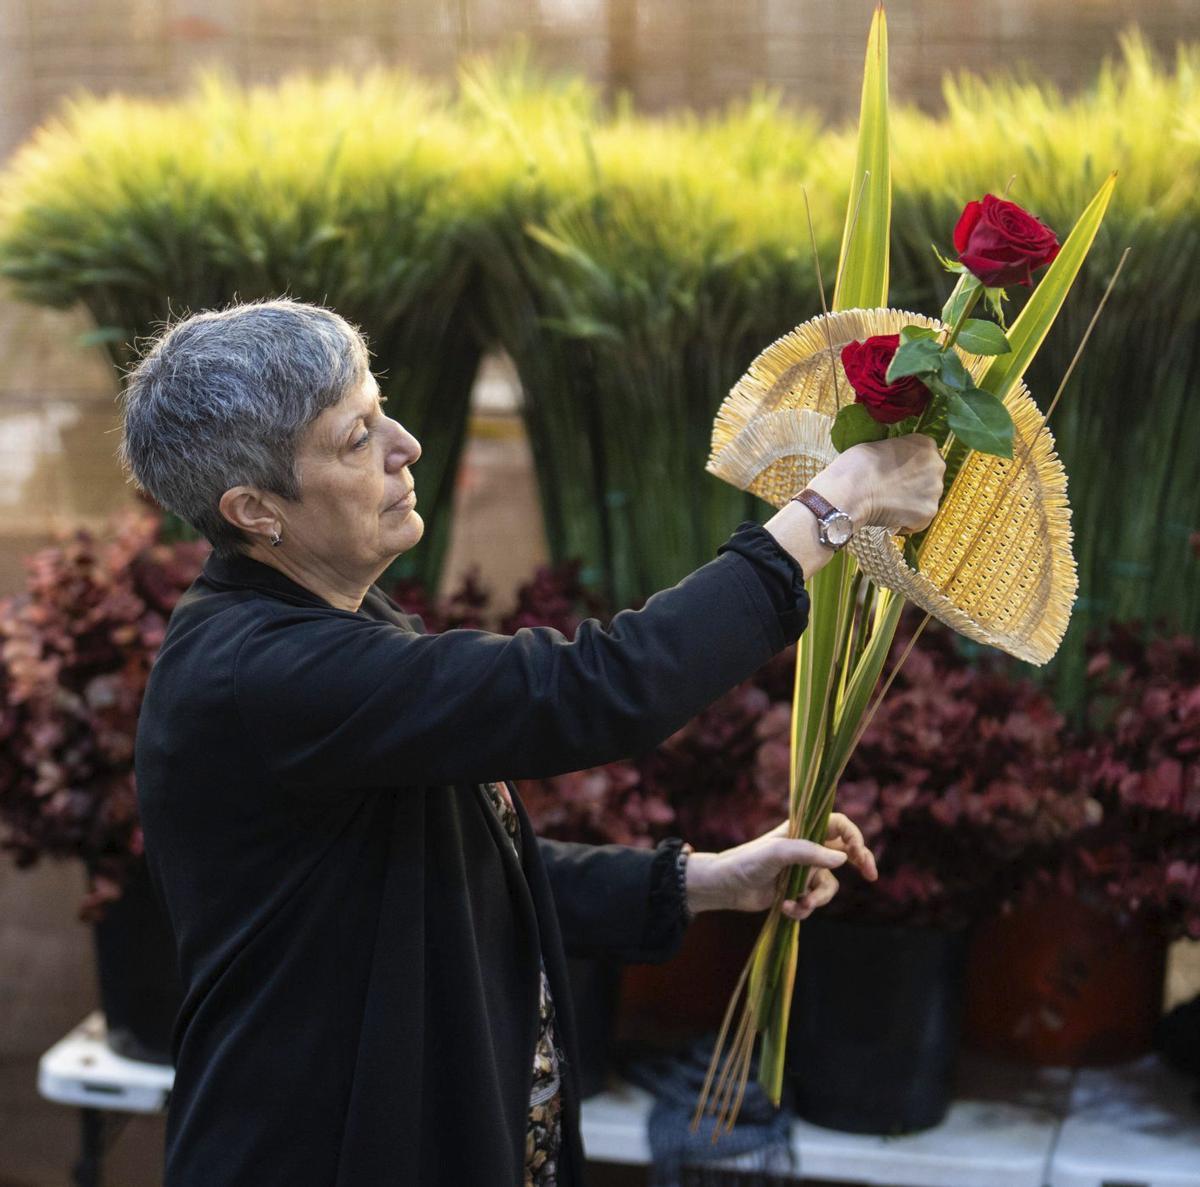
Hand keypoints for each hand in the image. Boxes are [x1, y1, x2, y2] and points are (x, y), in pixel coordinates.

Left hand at [685, 813, 877, 919]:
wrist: (726, 886)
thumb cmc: (747, 862)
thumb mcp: (777, 853)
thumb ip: (809, 853)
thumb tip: (844, 859)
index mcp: (802, 830)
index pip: (838, 825)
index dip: (853, 836)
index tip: (858, 854)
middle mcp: (806, 848)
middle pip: (845, 851)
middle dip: (860, 862)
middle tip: (871, 876)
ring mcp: (802, 871)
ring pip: (829, 885)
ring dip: (817, 899)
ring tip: (798, 903)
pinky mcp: (796, 890)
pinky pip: (813, 902)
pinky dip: (803, 908)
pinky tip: (786, 908)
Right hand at [810, 434, 945, 534]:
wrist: (850, 492)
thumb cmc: (856, 466)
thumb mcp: (879, 445)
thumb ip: (896, 452)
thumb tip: (894, 462)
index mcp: (925, 444)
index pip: (924, 457)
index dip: (908, 467)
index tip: (894, 473)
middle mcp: (937, 465)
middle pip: (929, 478)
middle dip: (914, 485)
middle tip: (891, 490)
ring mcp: (935, 491)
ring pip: (925, 500)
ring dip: (910, 503)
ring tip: (888, 504)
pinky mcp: (928, 513)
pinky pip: (919, 521)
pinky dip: (906, 522)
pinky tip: (889, 516)